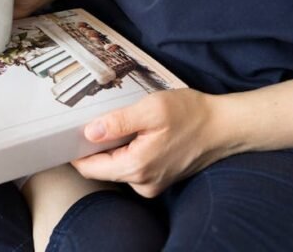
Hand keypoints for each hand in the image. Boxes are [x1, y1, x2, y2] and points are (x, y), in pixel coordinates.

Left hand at [71, 89, 235, 197]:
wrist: (225, 127)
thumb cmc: (191, 114)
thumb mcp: (151, 109)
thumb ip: (118, 122)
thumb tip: (90, 132)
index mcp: (136, 167)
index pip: (91, 169)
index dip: (76, 152)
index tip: (68, 134)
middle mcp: (142, 182)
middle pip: (102, 169)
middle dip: (94, 148)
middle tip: (93, 121)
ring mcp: (152, 183)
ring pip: (117, 168)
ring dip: (112, 149)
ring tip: (119, 123)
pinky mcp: (160, 178)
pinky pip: (132, 167)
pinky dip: (127, 151)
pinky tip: (136, 133)